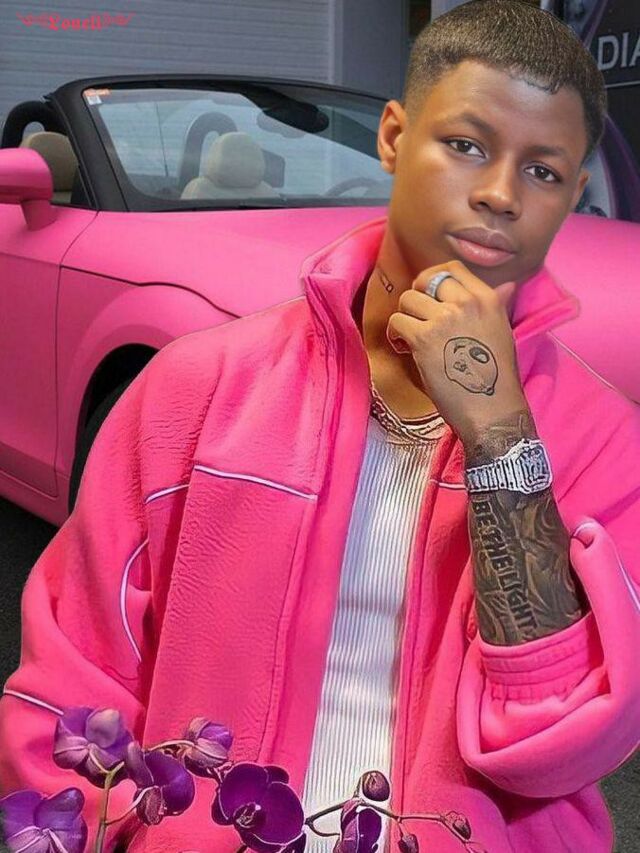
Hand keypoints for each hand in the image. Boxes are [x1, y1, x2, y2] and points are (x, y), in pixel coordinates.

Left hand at [386, 260, 527, 445]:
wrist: (491, 409)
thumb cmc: (496, 377)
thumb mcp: (502, 332)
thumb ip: (497, 306)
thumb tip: (507, 285)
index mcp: (488, 299)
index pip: (452, 269)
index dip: (433, 279)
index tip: (428, 297)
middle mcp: (466, 303)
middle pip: (426, 280)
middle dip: (416, 298)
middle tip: (417, 319)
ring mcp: (444, 319)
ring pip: (407, 300)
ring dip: (404, 318)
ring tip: (411, 339)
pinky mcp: (424, 339)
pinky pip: (397, 322)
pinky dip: (395, 336)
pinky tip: (406, 350)